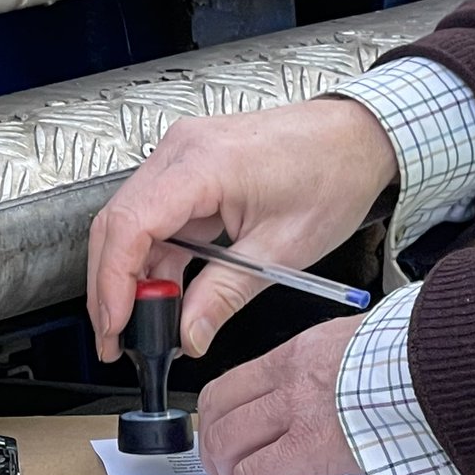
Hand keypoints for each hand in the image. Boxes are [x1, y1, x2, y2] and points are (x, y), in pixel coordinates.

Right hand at [87, 99, 396, 360]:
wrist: (361, 136)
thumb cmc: (335, 173)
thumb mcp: (284, 247)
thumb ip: (226, 294)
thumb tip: (189, 334)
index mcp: (204, 163)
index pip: (130, 226)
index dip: (113, 283)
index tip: (114, 326)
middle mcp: (184, 149)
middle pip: (119, 223)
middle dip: (113, 286)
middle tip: (120, 337)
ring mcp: (186, 152)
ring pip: (134, 219)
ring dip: (134, 272)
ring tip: (146, 323)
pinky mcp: (194, 163)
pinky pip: (159, 212)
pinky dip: (159, 252)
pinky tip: (169, 289)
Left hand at [198, 315, 459, 474]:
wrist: (443, 361)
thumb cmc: (422, 356)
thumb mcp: (379, 352)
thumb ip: (370, 378)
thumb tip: (393, 401)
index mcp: (308, 350)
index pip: (241, 380)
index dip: (226, 415)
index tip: (234, 436)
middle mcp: (293, 374)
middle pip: (219, 409)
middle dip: (214, 446)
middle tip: (227, 470)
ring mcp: (298, 408)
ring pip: (227, 440)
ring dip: (226, 473)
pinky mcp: (310, 443)